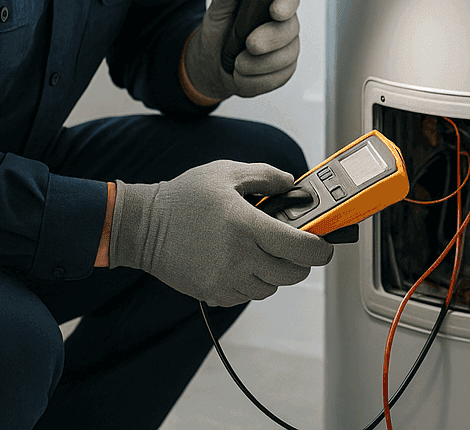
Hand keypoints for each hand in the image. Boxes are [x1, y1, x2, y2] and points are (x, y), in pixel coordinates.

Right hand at [108, 160, 334, 306]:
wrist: (144, 227)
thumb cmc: (184, 197)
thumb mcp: (226, 173)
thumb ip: (265, 175)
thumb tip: (292, 183)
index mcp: (246, 226)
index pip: (300, 248)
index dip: (321, 249)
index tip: (325, 245)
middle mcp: (240, 258)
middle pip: (292, 274)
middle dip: (301, 261)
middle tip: (295, 245)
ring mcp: (226, 280)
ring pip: (272, 288)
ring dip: (275, 272)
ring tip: (262, 251)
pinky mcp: (214, 293)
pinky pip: (248, 296)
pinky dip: (253, 283)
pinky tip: (241, 262)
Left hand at [183, 0, 300, 101]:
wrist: (211, 66)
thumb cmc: (218, 34)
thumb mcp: (216, 11)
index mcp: (271, 2)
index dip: (286, 4)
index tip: (275, 11)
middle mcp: (284, 24)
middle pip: (290, 30)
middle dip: (269, 40)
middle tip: (249, 44)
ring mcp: (287, 48)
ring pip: (285, 58)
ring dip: (257, 64)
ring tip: (237, 62)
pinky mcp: (284, 71)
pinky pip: (277, 78)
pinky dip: (256, 80)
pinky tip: (243, 74)